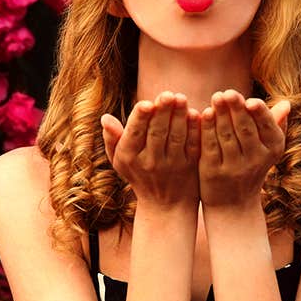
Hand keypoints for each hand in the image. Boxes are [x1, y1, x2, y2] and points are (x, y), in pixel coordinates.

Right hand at [101, 92, 200, 209]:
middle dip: (162, 112)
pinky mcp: (190, 167)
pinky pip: (192, 145)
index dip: (141, 118)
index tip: (147, 102)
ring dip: (179, 117)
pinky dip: (194, 130)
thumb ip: (111, 138)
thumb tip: (104, 117)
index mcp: (129, 156)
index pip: (135, 133)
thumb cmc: (138, 175)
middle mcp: (149, 162)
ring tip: (181, 98)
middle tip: (168, 94)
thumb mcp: (119, 160)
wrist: (165, 206)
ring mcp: (171, 165)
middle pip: (157, 132)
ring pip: (176, 137)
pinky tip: (196, 114)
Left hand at [197, 90, 290, 209]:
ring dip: (221, 114)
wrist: (234, 204)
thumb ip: (274, 123)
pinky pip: (210, 146)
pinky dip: (207, 128)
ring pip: (227, 136)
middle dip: (237, 110)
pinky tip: (205, 113)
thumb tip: (287, 103)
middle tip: (228, 92)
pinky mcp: (214, 172)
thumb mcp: (267, 148)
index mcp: (273, 150)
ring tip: (216, 96)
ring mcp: (234, 168)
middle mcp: (256, 160)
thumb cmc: (252, 166)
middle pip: (245, 130)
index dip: (259, 114)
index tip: (251, 100)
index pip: (268, 128)